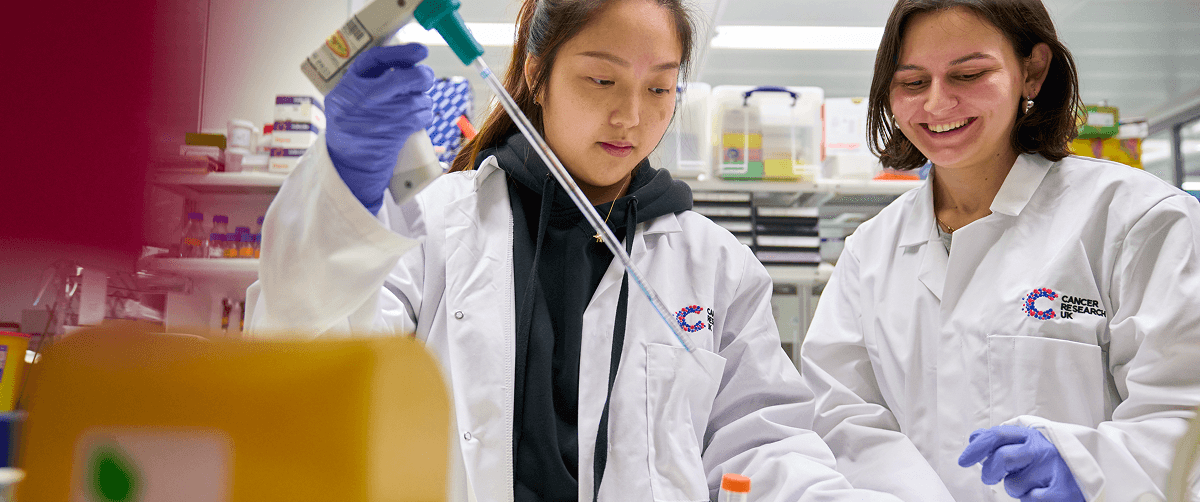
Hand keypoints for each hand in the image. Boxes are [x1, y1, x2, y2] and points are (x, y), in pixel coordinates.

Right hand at [325, 43, 435, 212]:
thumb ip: (366, 82)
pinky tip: (419, 117)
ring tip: (418, 103)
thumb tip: (403, 63)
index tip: (420, 50)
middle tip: (426, 76)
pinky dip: (426, 114)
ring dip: (424, 99)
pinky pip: (421, 116)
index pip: (375, 59)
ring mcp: (379, 118)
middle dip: (421, 76)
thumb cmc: (351, 130)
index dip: (401, 52)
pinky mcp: (395, 134)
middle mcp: (361, 100)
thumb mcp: (345, 100)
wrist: (349, 167)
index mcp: (347, 88)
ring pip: (416, 99)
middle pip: (401, 79)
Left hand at [958, 425, 1084, 501]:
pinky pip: (1029, 499)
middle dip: (990, 472)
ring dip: (1015, 488)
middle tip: (990, 478)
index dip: (977, 447)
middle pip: (1002, 458)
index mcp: (1032, 436)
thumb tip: (975, 437)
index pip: (997, 435)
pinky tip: (1041, 492)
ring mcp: (1053, 469)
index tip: (963, 460)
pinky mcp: (1060, 491)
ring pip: (1013, 484)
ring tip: (1030, 484)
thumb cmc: (1048, 464)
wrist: (1084, 481)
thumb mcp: (1027, 446)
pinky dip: (1030, 499)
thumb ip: (1002, 441)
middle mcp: (1042, 449)